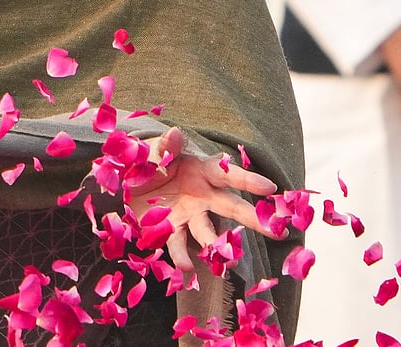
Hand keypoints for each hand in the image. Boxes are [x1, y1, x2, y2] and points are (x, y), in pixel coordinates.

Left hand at [128, 128, 281, 271]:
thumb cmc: (144, 161)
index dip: (248, 181)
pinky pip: (179, 244)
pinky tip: (186, 267)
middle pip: (230, 205)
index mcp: (200, 170)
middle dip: (252, 217)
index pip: (228, 174)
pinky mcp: (171, 229)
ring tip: (231, 262)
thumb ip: (163, 147)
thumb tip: (175, 133)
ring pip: (208, 231)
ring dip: (219, 244)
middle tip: (276, 230)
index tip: (270, 188)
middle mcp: (201, 194)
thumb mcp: (150, 152)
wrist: (124, 183)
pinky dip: (182, 256)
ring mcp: (189, 214)